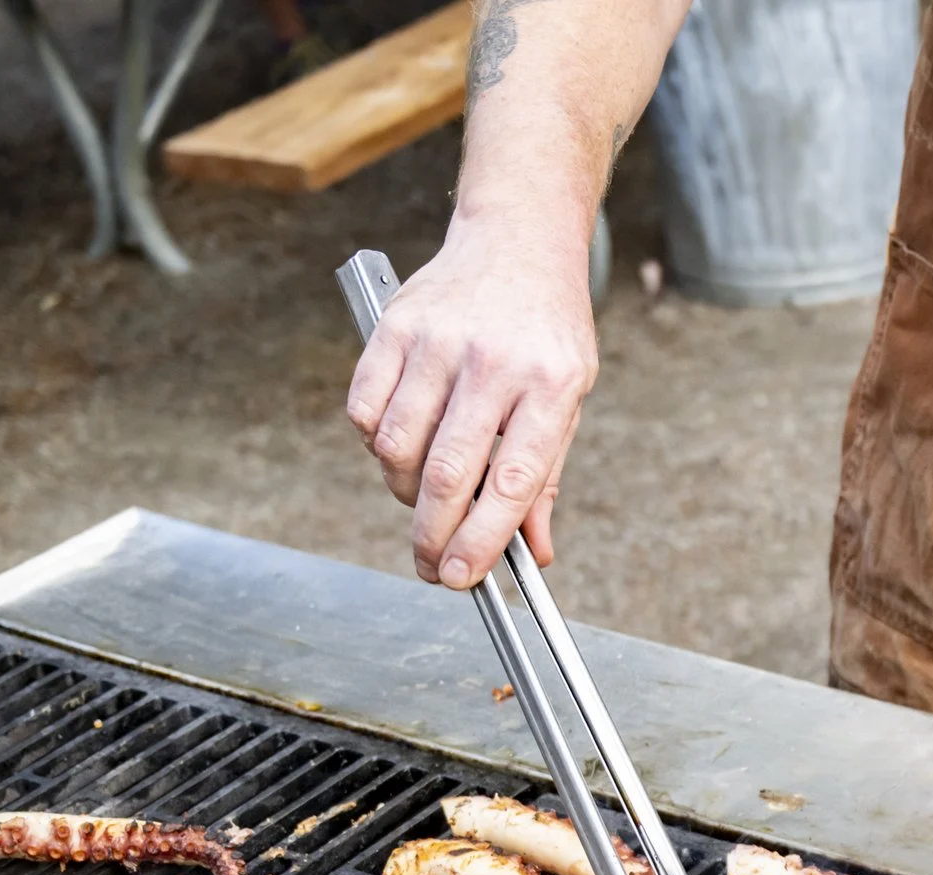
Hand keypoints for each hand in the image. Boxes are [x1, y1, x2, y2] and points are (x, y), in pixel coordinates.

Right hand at [345, 216, 597, 587]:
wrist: (517, 240)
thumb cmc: (545, 333)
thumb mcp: (568, 399)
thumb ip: (546, 477)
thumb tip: (533, 553)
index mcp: (550, 383)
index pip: (512, 480)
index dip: (482, 538)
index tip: (461, 577)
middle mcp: (492, 360)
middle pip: (447, 472)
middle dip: (433, 535)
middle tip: (431, 565)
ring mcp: (437, 340)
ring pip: (397, 446)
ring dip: (404, 491)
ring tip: (424, 494)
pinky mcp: (393, 326)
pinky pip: (363, 409)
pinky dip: (375, 443)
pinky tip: (401, 442)